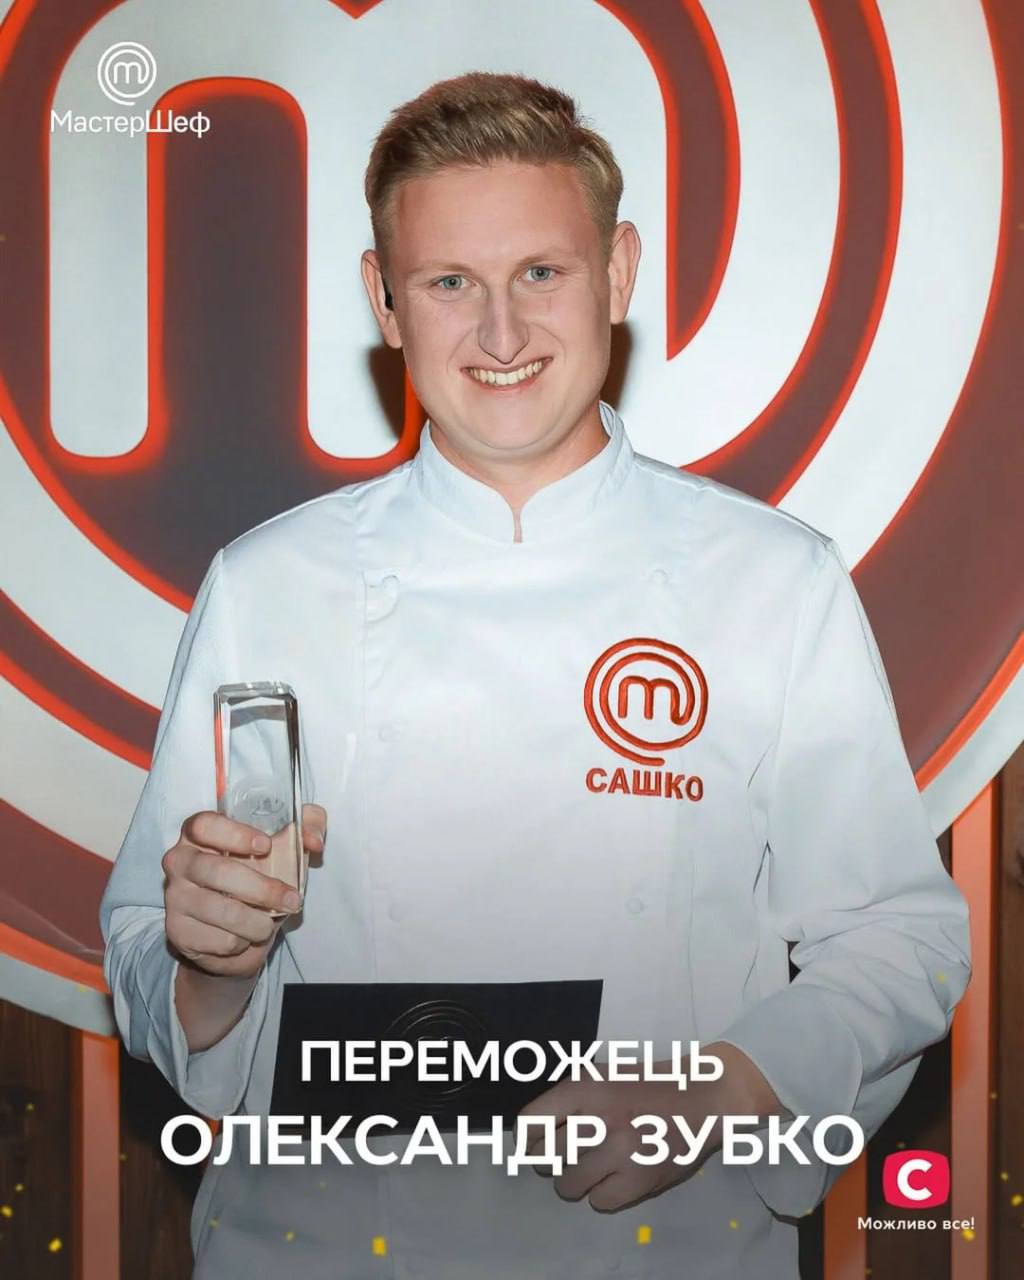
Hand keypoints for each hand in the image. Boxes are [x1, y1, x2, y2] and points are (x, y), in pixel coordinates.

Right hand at [162, 804, 326, 978]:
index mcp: (199, 833)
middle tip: (291, 899)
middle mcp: (180, 861)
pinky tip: (243, 936)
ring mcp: (175, 898)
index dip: (234, 834)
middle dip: (261, 888)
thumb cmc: (260, 876)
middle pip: (216, 871)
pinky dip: (241, 942)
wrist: (239, 931)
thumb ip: (307, 827)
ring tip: (269, 923)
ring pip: (220, 910)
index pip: (204, 825)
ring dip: (256, 922)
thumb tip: (313, 840)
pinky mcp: (177, 932)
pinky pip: (217, 939)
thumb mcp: (286, 847)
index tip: (266, 845)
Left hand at [518, 1044, 782, 1212]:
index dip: (526, 1139)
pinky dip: (601, 1195)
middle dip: (549, 1161)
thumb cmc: (646, 1083)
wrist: (700, 1097)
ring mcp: (620, 1152)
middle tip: (564, 1157)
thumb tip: (532, 1130)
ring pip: (567, 1185)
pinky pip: (598, 1202)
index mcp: (585, 1088)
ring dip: (572, 1181)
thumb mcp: (601, 1073)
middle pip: (545, 1157)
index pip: (531, 1123)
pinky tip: (613, 1178)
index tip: (532, 1145)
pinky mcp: (640, 1180)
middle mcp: (599, 1119)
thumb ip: (567, 1097)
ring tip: (589, 1169)